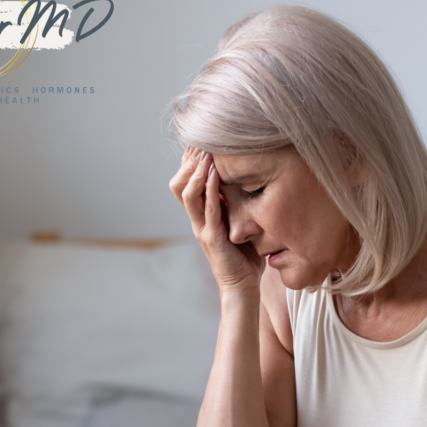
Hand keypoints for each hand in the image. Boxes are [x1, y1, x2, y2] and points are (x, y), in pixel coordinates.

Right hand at [169, 146, 264, 297]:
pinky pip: (207, 209)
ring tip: (205, 151)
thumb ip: (237, 205)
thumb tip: (247, 180)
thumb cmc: (244, 256)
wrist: (242, 287)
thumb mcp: (239, 223)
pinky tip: (215, 172)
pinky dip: (210, 188)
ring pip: (187, 192)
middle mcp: (196, 220)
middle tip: (200, 140)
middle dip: (188, 160)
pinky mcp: (212, 238)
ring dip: (196, 170)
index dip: (189, 161)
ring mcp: (202, 228)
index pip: (186, 182)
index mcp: (201, 215)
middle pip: (179, 183)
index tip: (200, 140)